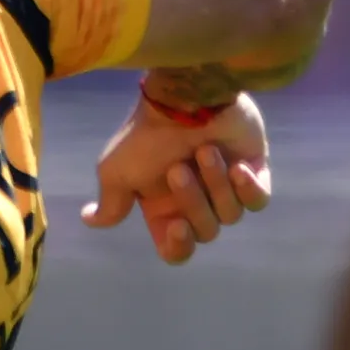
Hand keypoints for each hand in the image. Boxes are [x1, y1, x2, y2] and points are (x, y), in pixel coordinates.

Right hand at [78, 90, 269, 264]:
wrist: (185, 100)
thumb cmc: (147, 138)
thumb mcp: (116, 173)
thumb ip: (111, 205)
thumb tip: (91, 220)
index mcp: (164, 209)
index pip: (177, 250)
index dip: (179, 247)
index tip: (175, 226)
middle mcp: (196, 202)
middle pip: (205, 232)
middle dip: (194, 201)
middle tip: (178, 169)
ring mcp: (226, 188)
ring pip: (232, 215)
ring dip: (216, 184)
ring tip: (206, 151)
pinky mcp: (254, 172)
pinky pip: (259, 201)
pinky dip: (249, 189)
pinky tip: (238, 168)